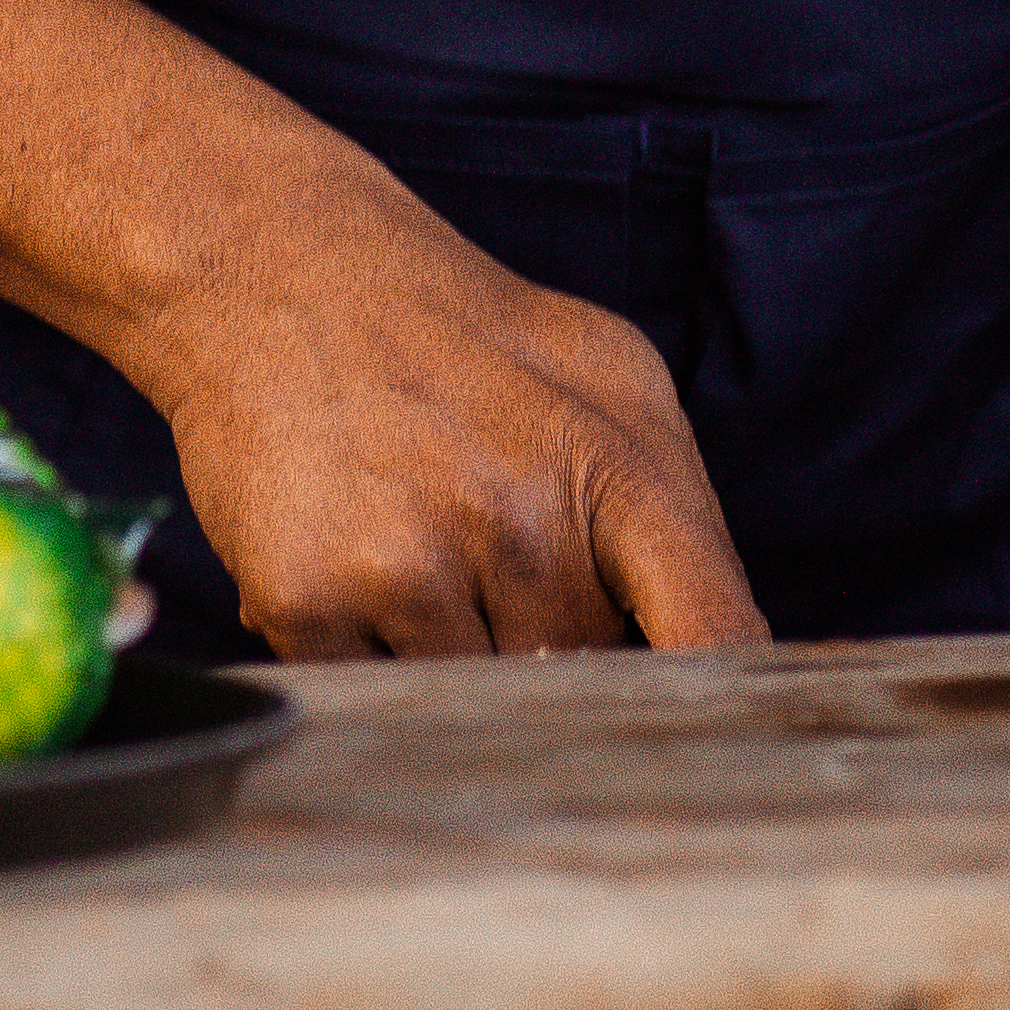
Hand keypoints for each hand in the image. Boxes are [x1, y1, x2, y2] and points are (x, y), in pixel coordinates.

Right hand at [126, 182, 767, 656]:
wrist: (277, 266)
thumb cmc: (463, 338)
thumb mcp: (606, 378)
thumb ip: (673, 515)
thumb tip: (720, 659)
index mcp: (617, 464)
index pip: (712, 631)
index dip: (731, 704)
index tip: (726, 742)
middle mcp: (519, 520)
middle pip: (583, 681)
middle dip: (556, 642)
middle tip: (498, 548)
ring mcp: (408, 564)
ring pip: (476, 700)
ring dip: (457, 653)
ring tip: (420, 539)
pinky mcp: (307, 601)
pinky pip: (371, 694)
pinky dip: (367, 650)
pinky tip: (355, 556)